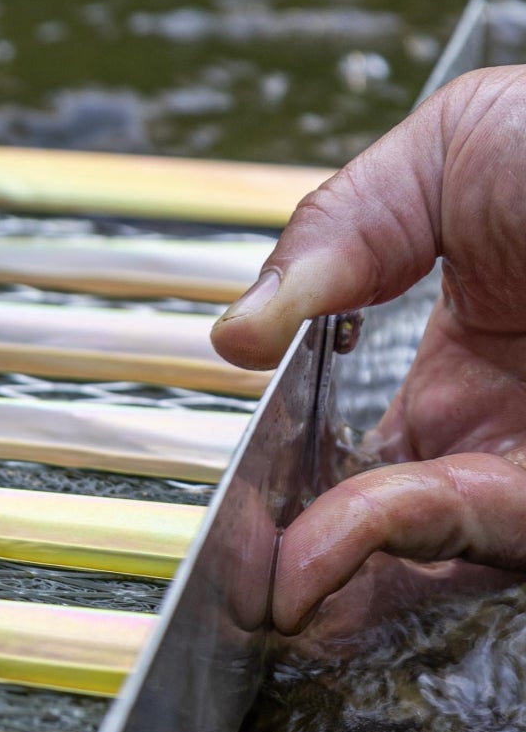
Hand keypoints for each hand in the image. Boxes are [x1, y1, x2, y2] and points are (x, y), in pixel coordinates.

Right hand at [210, 65, 525, 632]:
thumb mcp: (451, 150)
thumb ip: (331, 234)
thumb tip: (237, 336)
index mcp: (478, 342)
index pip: (362, 433)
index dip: (292, 463)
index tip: (239, 477)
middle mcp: (506, 421)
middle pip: (379, 514)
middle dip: (296, 547)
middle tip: (234, 564)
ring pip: (413, 549)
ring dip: (327, 574)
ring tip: (258, 581)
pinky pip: (457, 533)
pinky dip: (372, 548)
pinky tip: (310, 548)